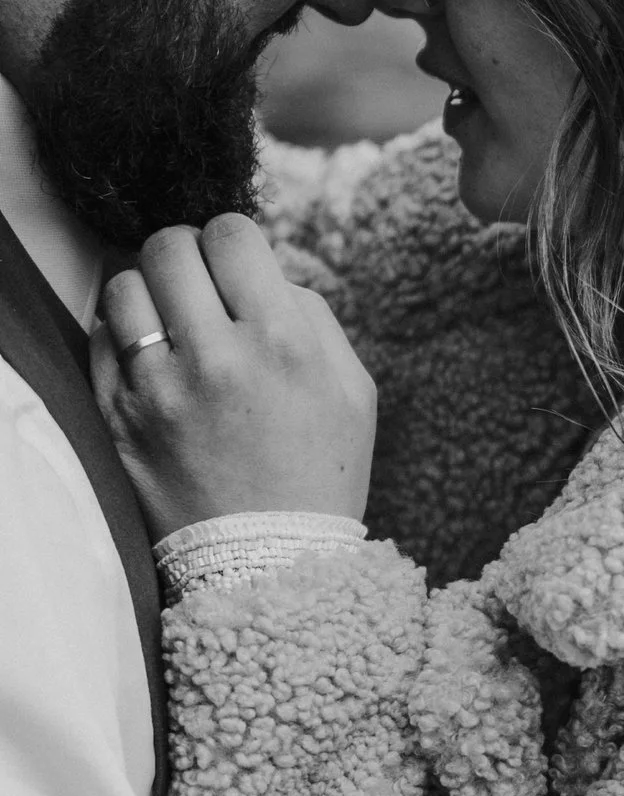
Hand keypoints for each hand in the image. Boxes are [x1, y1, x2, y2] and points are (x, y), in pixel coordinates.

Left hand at [92, 214, 376, 537]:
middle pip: (169, 247)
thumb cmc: (321, 471)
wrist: (269, 561)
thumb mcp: (353, 389)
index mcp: (282, 341)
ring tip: (168, 315)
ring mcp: (157, 387)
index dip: (234, 238)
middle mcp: (215, 356)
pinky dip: (121, 332)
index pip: (232, 234)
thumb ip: (313, 317)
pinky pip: (99, 338)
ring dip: (148, 290)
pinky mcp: (118, 416)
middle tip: (198, 279)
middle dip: (185, 252)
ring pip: (124, 285)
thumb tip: (266, 273)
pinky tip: (148, 351)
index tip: (237, 261)